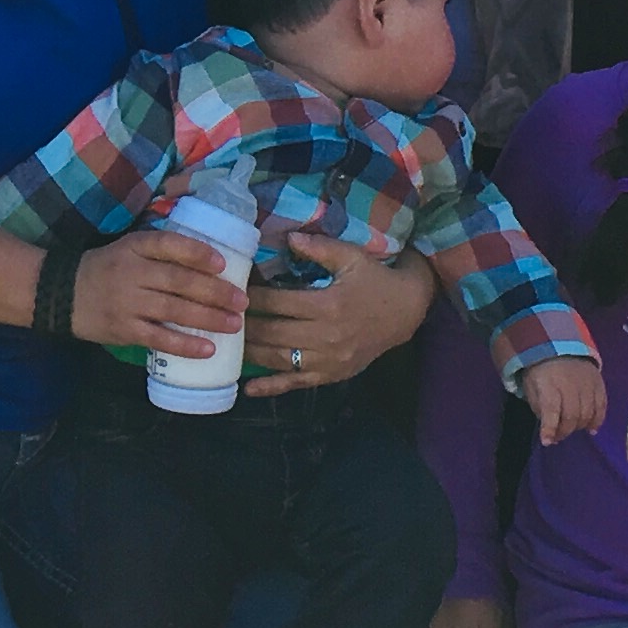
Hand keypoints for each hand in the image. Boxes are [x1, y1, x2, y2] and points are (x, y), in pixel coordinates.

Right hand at [71, 223, 252, 356]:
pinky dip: (185, 344)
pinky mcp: (124, 329)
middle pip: (179, 280)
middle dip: (215, 292)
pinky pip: (159, 338)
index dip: (198, 252)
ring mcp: (128, 303)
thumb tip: (210, 261)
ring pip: (174, 310)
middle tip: (242, 301)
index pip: (169, 244)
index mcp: (135, 247)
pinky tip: (207, 349)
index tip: (223, 263)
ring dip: (208, 318)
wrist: (61, 295)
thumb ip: (161, 252)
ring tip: (235, 325)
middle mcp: (132, 272)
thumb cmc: (106, 270)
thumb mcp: (128, 249)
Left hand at [243, 233, 437, 393]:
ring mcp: (327, 361)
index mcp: (329, 305)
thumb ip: (319, 248)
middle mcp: (326, 337)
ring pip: (279, 360)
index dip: (253, 297)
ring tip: (229, 342)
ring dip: (251, 353)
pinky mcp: (330, 375)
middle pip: (274, 333)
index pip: (279, 303)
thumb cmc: (375, 280)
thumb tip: (288, 238)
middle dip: (245, 325)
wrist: (405, 312)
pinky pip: (296, 384)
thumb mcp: (352, 257)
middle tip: (223, 316)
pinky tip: (248, 389)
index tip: (234, 290)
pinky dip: (271, 388)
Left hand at [519, 356, 604, 438]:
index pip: (551, 408)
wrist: (559, 347)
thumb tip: (550, 432)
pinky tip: (592, 429)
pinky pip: (602, 406)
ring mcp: (587, 382)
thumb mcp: (532, 387)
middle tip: (558, 437)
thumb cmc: (542, 373)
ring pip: (588, 413)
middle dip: (564, 431)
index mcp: (548, 382)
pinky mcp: (599, 383)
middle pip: (572, 414)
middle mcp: (570, 383)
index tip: (547, 442)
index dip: (549, 427)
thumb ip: (540, 408)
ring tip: (572, 430)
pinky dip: (598, 420)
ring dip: (580, 427)